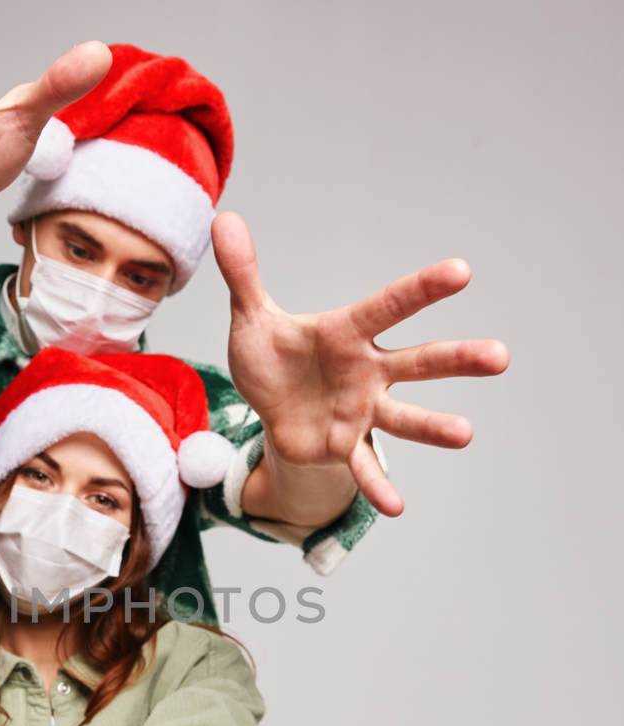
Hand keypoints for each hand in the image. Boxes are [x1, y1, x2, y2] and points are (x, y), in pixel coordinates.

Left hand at [214, 211, 509, 515]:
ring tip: (465, 434)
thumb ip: (243, 273)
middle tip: (501, 357)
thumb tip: (223, 218)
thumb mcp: (252, 318)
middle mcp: (368, 370)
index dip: (423, 290)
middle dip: (459, 359)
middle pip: (420, 361)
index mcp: (349, 332)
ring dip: (433, 427)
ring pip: (406, 416)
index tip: (462, 271)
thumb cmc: (274, 358)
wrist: (269, 411)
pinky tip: (395, 507)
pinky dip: (377, 485)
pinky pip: (365, 466)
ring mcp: (363, 410)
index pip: (390, 306)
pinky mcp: (347, 445)